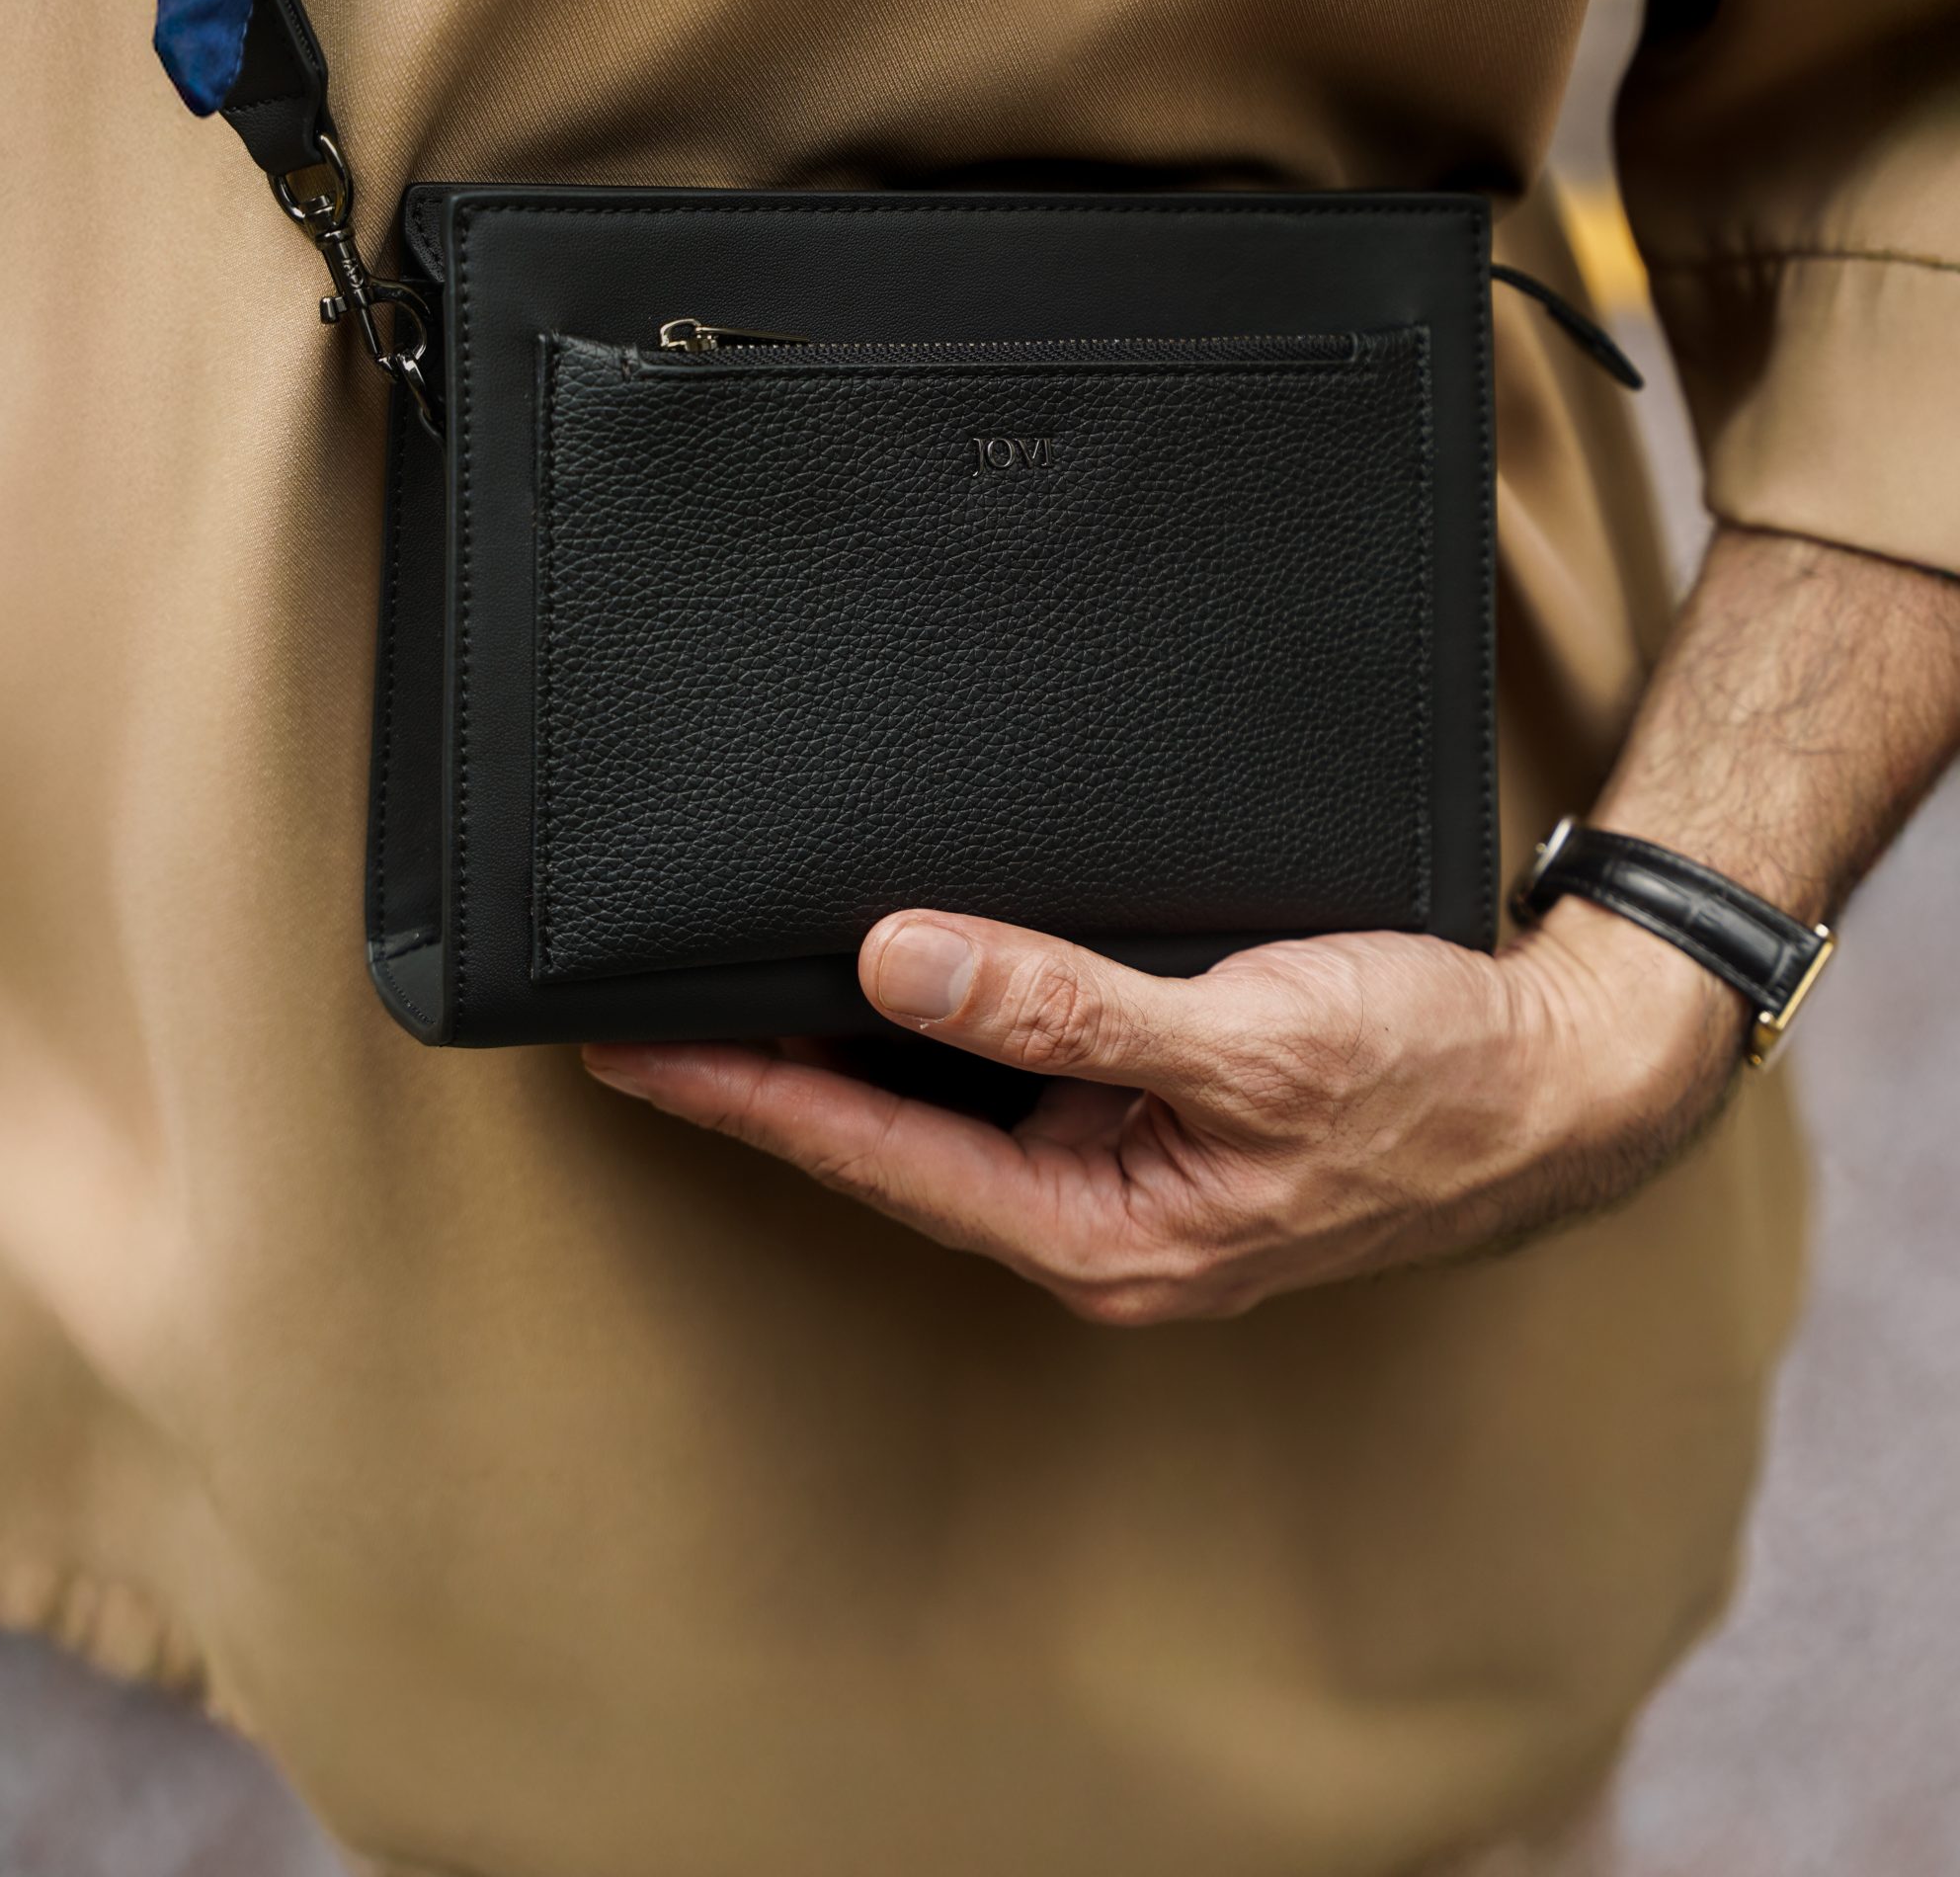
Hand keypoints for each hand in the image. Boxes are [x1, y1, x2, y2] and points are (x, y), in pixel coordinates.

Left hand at [584, 524, 1959, 1323]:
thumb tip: (897, 958)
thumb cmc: (1428, 1076)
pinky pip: (1010, 1079)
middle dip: (760, 1077)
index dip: (740, 1093)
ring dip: (836, 1052)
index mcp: (1101, 1229)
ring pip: (944, 1111)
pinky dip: (934, 1026)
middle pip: (887, 1141)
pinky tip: (890, 977)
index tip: (627, 1046)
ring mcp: (1123, 1173)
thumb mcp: (1247, 1036)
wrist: (1560, 1081)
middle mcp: (1093, 1216)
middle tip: (637, 1009)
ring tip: (725, 987)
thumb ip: (1066, 1004)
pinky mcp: (1155, 1122)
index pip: (872, 1151)